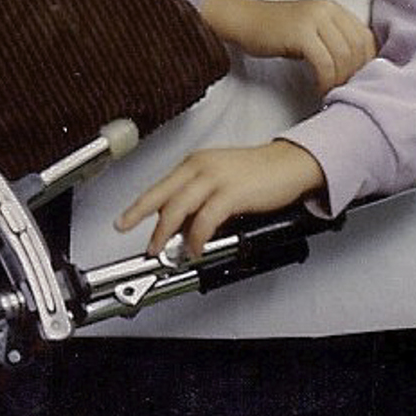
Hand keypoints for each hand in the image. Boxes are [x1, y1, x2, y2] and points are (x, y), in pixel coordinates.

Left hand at [116, 141, 326, 258]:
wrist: (291, 164)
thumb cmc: (260, 172)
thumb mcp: (221, 181)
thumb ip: (199, 201)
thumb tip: (182, 227)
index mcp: (194, 163)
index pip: (159, 187)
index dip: (139, 207)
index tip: (124, 221)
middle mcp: (200, 167)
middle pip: (162, 197)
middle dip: (144, 222)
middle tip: (141, 244)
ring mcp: (214, 178)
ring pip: (178, 208)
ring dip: (167, 234)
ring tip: (164, 252)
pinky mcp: (231, 192)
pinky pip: (205, 219)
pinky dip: (196, 237)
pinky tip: (195, 248)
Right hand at [200, 0, 375, 93]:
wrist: (241, 19)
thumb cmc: (274, 31)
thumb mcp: (310, 30)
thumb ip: (333, 40)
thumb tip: (356, 68)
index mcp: (333, 7)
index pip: (366, 37)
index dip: (368, 63)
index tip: (359, 81)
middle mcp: (327, 9)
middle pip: (357, 48)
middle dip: (355, 75)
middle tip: (345, 92)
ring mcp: (314, 18)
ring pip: (343, 56)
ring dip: (340, 80)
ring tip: (331, 93)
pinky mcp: (300, 32)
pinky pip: (324, 62)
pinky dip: (325, 80)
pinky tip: (318, 89)